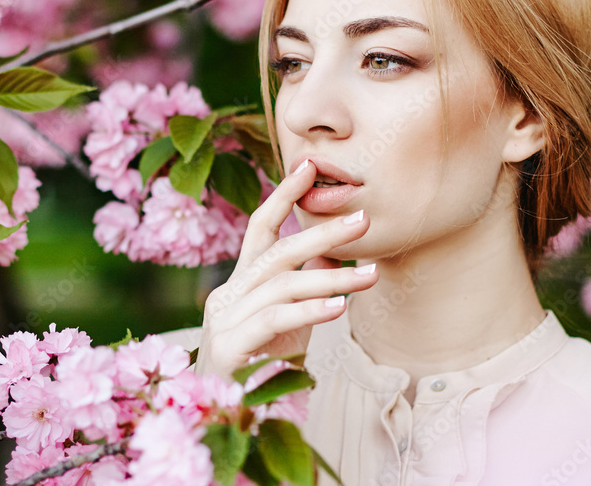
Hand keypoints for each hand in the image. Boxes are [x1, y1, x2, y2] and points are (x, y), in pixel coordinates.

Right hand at [195, 158, 378, 378]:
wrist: (219, 425)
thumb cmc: (258, 374)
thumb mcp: (288, 326)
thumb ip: (304, 291)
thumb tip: (334, 258)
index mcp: (239, 285)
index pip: (260, 230)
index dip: (284, 196)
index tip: (310, 167)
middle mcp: (227, 296)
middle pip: (276, 252)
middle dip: (321, 232)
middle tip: (363, 220)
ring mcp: (224, 321)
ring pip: (281, 284)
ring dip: (331, 277)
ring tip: (371, 274)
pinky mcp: (228, 348)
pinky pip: (273, 320)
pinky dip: (307, 310)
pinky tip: (338, 307)